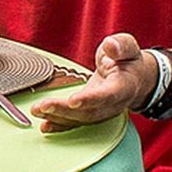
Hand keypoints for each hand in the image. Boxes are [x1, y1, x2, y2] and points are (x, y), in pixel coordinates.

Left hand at [30, 32, 156, 133]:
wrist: (135, 78)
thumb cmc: (128, 61)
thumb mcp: (128, 46)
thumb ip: (120, 46)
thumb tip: (110, 47)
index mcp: (123, 86)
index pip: (107, 95)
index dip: (90, 99)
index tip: (73, 100)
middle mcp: (113, 104)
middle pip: (89, 112)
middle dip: (64, 111)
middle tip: (43, 106)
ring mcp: (102, 112)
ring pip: (80, 119)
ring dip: (57, 117)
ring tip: (36, 111)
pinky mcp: (91, 114)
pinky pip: (75, 123)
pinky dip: (59, 125)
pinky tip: (44, 124)